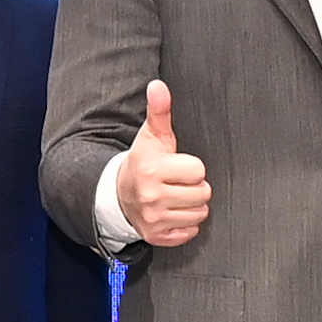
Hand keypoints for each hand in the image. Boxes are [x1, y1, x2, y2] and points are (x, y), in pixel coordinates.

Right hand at [116, 79, 212, 249]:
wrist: (118, 193)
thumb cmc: (143, 161)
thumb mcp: (151, 135)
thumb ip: (159, 110)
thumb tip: (158, 85)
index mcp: (152, 169)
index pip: (198, 170)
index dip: (192, 167)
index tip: (177, 166)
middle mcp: (151, 196)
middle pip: (203, 193)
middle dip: (194, 186)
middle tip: (177, 182)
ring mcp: (153, 219)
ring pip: (199, 214)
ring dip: (192, 205)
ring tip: (175, 196)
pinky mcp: (156, 236)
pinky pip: (190, 233)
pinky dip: (184, 225)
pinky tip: (172, 212)